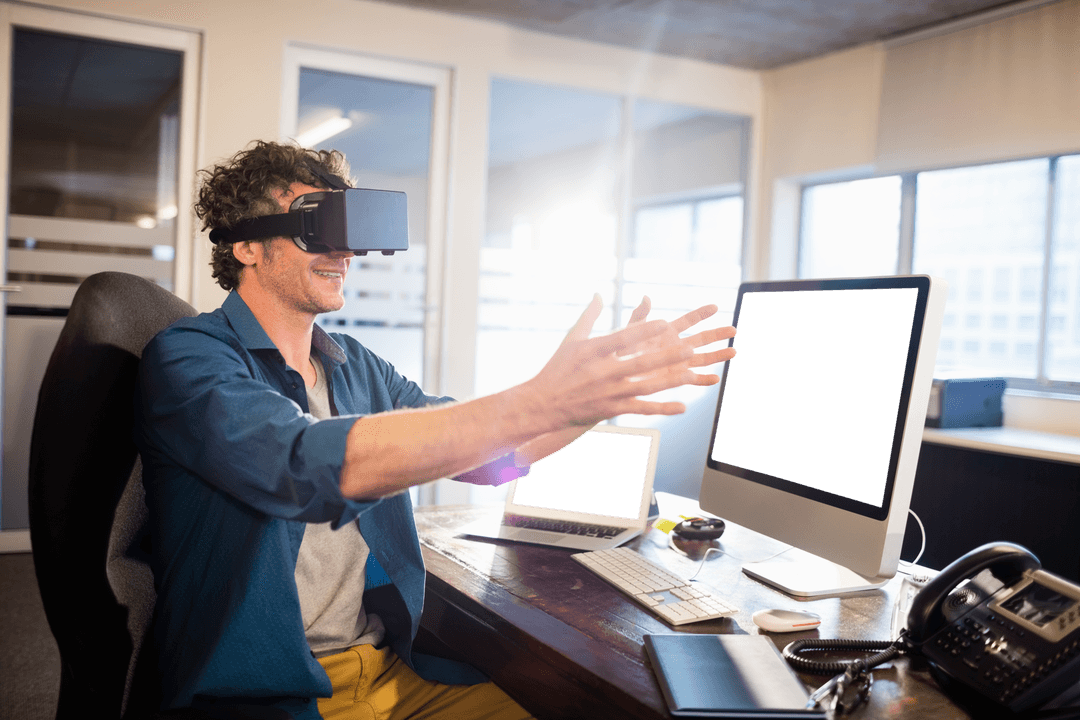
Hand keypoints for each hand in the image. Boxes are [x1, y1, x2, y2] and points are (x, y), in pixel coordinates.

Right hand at [524, 295, 735, 427]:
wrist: (542, 403)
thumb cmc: (557, 369)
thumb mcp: (571, 339)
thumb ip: (589, 316)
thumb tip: (599, 293)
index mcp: (593, 350)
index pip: (623, 338)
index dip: (645, 330)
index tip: (665, 322)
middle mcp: (602, 371)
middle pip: (639, 362)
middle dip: (666, 356)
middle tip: (689, 348)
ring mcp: (608, 392)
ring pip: (645, 386)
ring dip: (669, 381)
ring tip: (691, 375)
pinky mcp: (611, 409)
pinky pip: (641, 409)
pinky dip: (662, 408)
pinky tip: (681, 406)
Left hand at [621, 295, 736, 388]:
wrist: (616, 373)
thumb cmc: (621, 350)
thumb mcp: (630, 331)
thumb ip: (640, 316)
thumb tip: (646, 297)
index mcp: (668, 332)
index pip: (689, 320)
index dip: (701, 314)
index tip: (715, 306)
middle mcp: (676, 346)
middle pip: (702, 339)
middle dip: (718, 334)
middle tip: (734, 329)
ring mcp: (678, 363)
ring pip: (702, 359)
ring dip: (718, 356)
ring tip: (733, 352)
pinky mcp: (675, 378)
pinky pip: (692, 380)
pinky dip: (703, 380)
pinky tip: (715, 379)